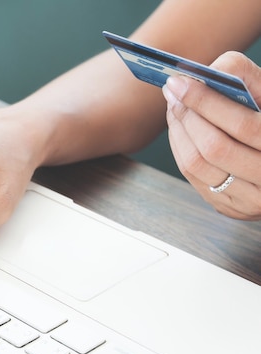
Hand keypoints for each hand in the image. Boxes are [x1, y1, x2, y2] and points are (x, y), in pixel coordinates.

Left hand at [162, 51, 260, 219]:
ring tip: (175, 106)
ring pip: (198, 165)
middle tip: (173, 91)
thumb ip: (241, 76)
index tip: (180, 82)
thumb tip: (200, 74)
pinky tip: (180, 129)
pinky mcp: (230, 207)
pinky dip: (180, 148)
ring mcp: (251, 200)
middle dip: (188, 116)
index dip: (206, 102)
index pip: (243, 126)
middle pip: (215, 148)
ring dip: (178, 132)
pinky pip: (193, 177)